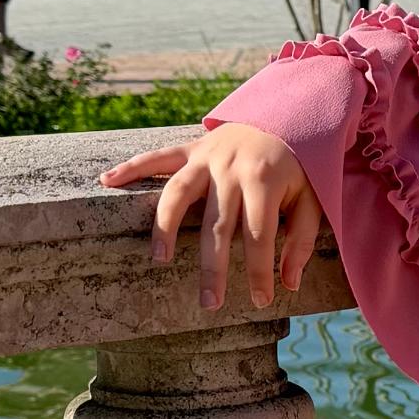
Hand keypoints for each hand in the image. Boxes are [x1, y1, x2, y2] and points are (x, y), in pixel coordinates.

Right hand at [100, 123, 319, 313]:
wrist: (286, 114)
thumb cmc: (300, 167)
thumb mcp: (312, 199)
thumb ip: (302, 239)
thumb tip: (290, 283)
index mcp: (265, 181)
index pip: (259, 235)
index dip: (259, 270)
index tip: (260, 300)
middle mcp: (231, 169)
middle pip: (217, 224)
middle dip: (212, 268)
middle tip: (209, 304)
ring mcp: (207, 157)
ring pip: (178, 193)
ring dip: (165, 226)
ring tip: (159, 259)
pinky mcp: (191, 148)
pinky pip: (157, 157)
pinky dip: (131, 167)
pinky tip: (106, 181)